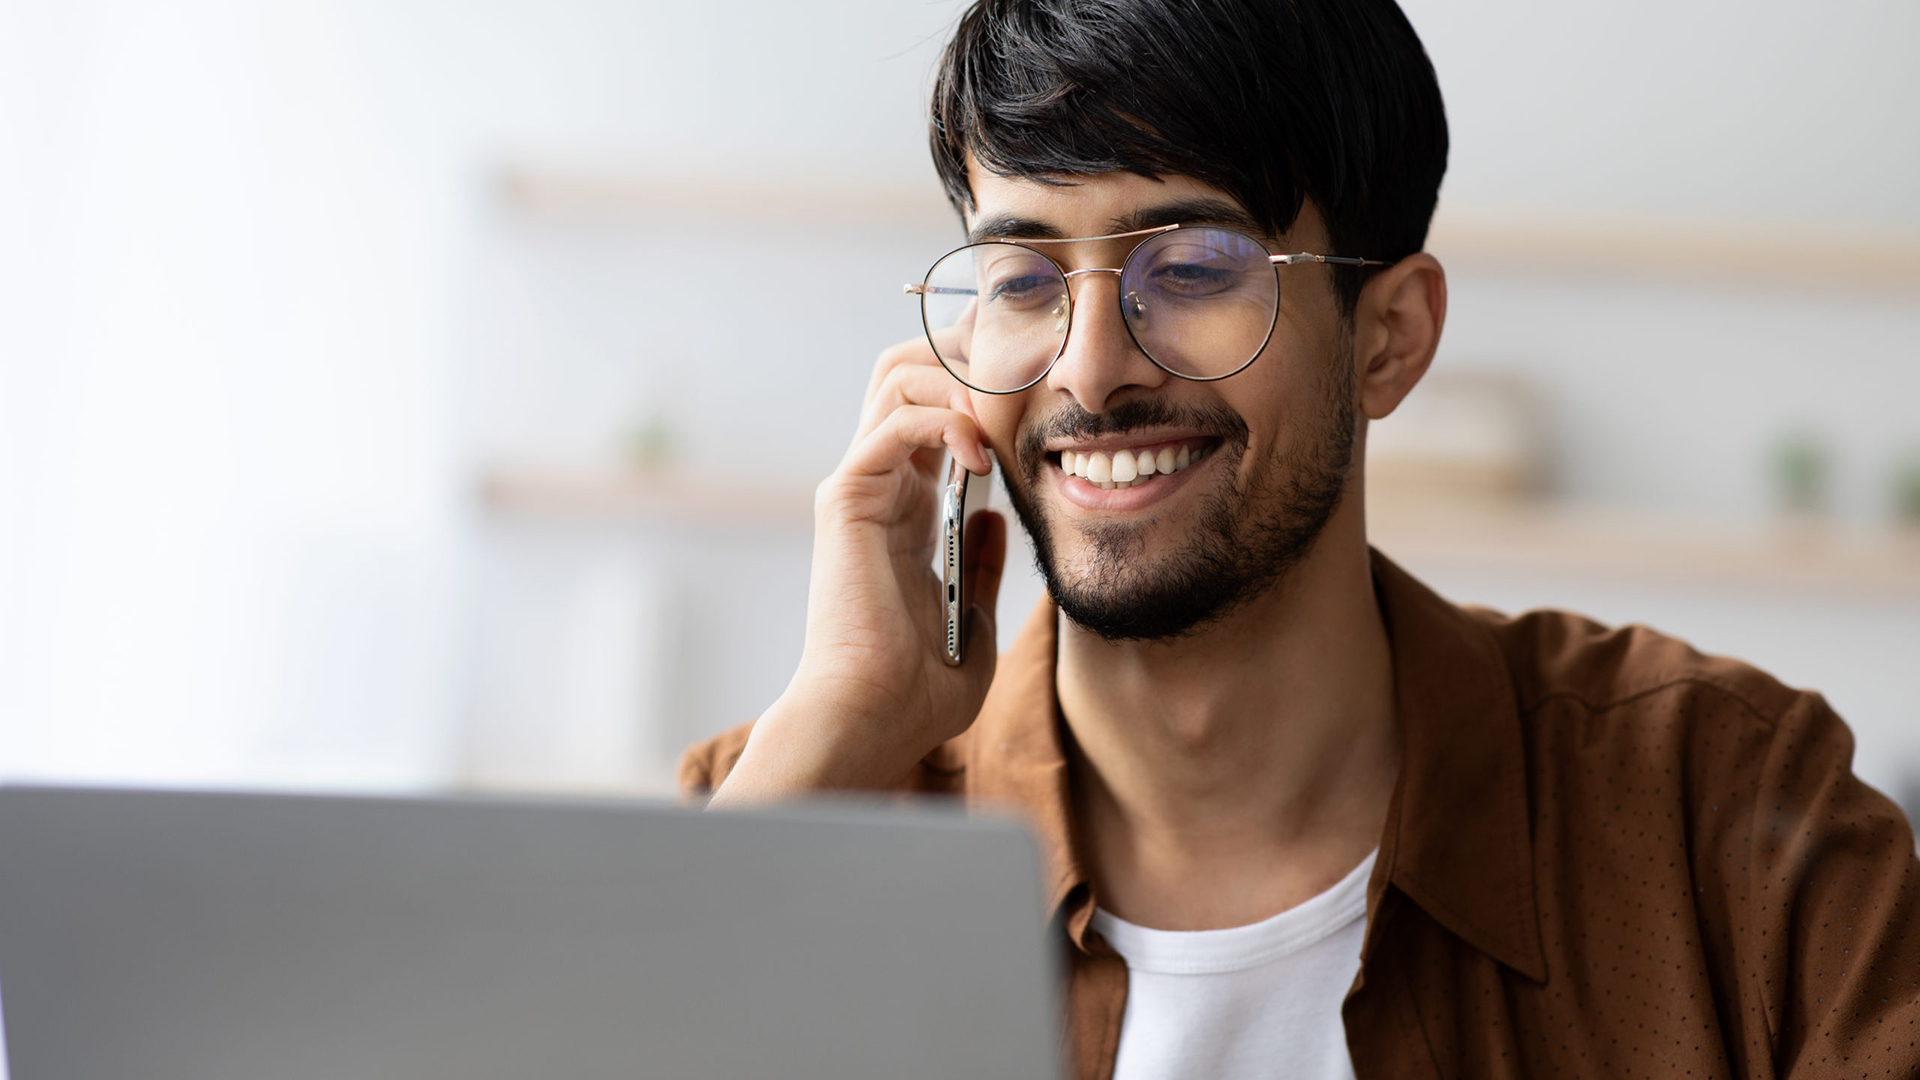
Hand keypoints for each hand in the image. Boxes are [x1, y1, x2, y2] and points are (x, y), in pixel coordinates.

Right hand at [709, 335, 1007, 803]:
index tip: (1035, 378)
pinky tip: (980, 454)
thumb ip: (982, 565)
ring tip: (1001, 412)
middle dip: (967, 354)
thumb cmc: (917, 692)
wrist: (873, 720)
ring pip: (897, 376)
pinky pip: (894, 422)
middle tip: (1023, 369)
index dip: (980, 382)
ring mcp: (860, 486)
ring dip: (958, 378)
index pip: (937, 408)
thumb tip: (995, 515)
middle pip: (910, 370)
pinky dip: (943, 419)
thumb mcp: (974, 618)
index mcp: (907, 509)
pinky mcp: (848, 498)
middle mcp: (880, 485)